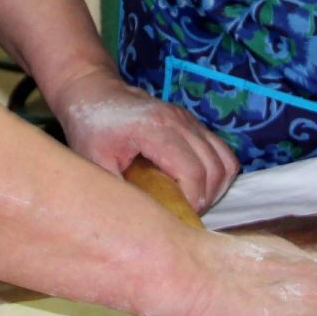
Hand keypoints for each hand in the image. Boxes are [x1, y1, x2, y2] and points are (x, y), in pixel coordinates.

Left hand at [49, 66, 237, 211]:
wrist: (94, 92)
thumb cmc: (90, 127)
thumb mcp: (94, 162)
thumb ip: (118, 191)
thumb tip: (140, 222)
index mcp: (156, 129)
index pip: (193, 172)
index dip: (191, 202)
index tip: (175, 216)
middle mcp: (180, 121)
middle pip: (216, 169)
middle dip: (205, 199)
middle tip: (182, 214)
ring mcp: (189, 120)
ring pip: (226, 161)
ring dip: (215, 188)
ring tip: (190, 202)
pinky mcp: (193, 124)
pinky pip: (222, 153)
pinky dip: (217, 174)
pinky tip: (194, 186)